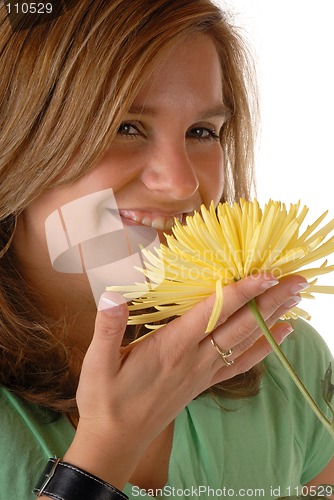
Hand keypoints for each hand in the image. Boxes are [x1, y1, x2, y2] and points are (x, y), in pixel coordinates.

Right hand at [63, 273, 305, 488]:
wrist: (115, 440)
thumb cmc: (104, 400)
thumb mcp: (96, 363)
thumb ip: (107, 328)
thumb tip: (112, 294)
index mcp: (171, 348)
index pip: (212, 313)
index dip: (240, 292)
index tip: (265, 275)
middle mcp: (194, 359)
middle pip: (239, 325)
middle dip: (269, 301)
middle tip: (296, 281)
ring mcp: (202, 373)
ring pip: (244, 342)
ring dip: (271, 319)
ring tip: (294, 301)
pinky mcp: (203, 384)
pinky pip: (240, 365)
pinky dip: (263, 349)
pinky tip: (280, 337)